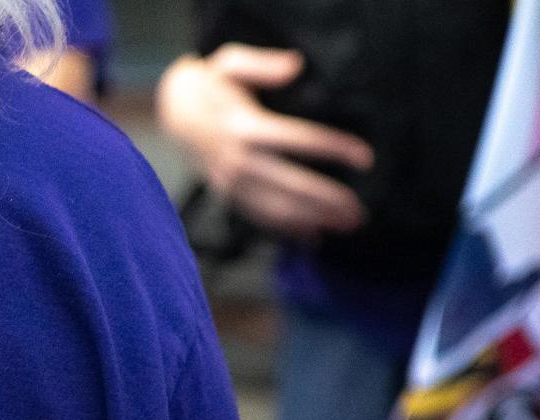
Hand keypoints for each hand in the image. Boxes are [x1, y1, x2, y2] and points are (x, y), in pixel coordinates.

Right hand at [156, 44, 374, 240]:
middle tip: (361, 211)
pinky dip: (285, 229)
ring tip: (347, 226)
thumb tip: (295, 66)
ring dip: (313, 220)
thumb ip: (262, 64)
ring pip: (275, 208)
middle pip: (290, 185)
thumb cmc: (212, 83)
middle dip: (328, 200)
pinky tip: (312, 237)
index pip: (298, 140)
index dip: (334, 149)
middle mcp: (236, 159)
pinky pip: (259, 216)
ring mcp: (229, 181)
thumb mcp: (230, 62)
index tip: (366, 158)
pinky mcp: (226, 193)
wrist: (174, 111)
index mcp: (243, 127)